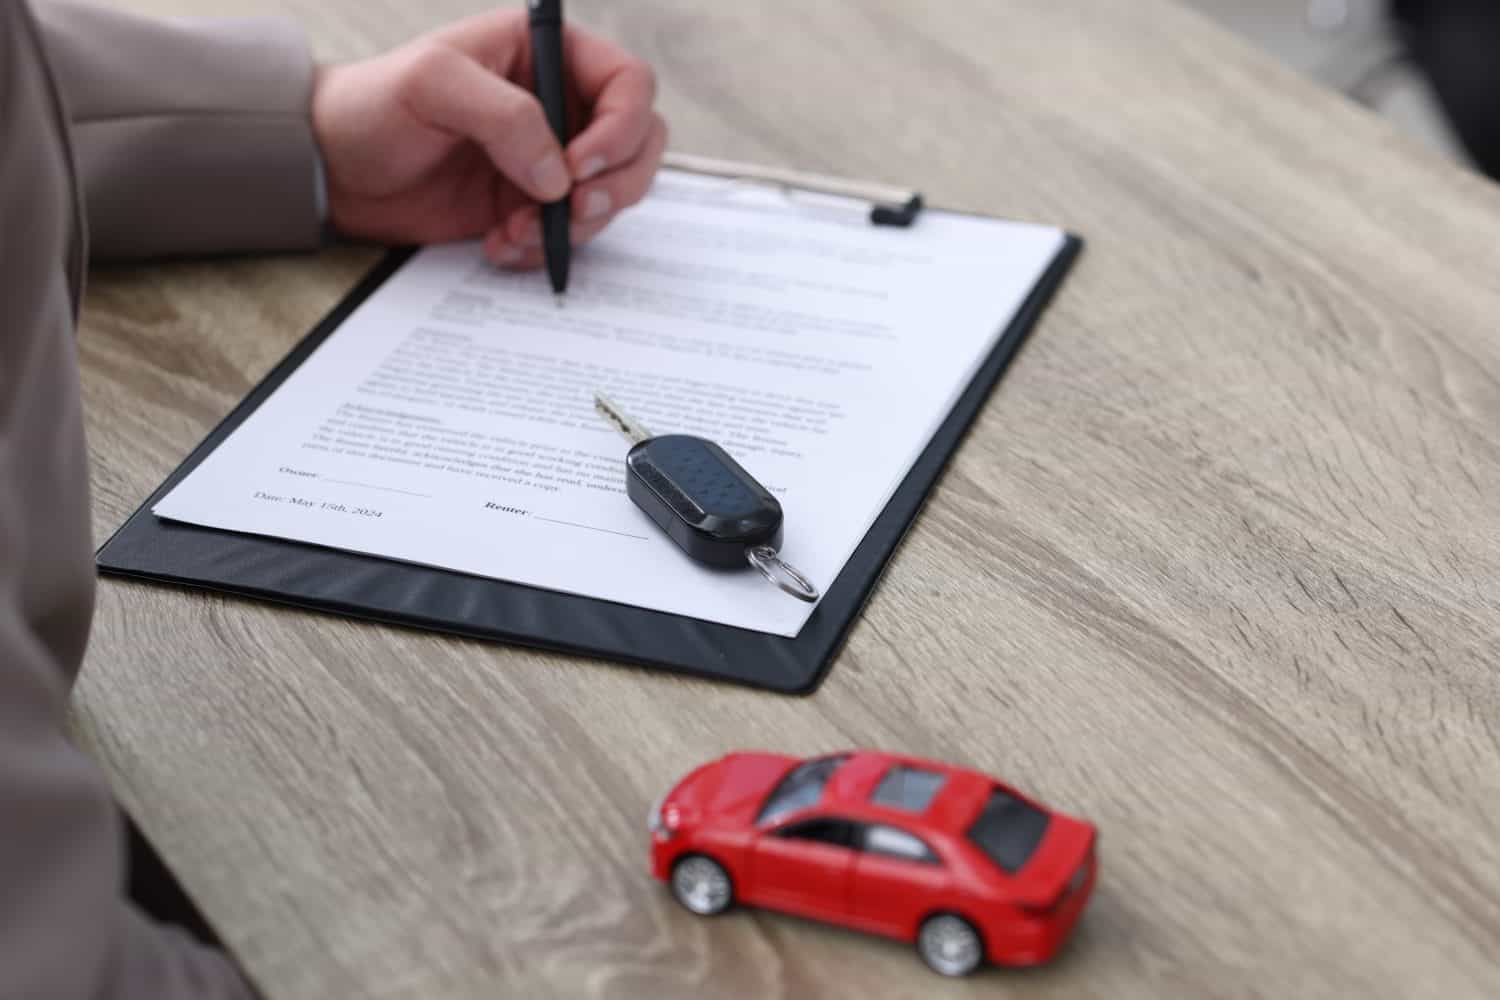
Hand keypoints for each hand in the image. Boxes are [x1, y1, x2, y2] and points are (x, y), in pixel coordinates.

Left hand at [310, 10, 666, 266]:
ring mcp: (550, 159)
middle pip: (639, 144)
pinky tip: (500, 243)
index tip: (577, 165)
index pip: (628, 84)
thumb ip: (505, 116)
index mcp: (546, 54)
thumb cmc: (372, 104)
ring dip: (575, 226)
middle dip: (615, 186)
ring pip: (611, 196)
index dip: (621, 127)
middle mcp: (560, 105)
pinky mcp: (531, 205)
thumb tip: (558, 173)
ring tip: (516, 230)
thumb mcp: (433, 84)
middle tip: (573, 211)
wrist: (332, 170)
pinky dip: (544, 248)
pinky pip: (569, 234)